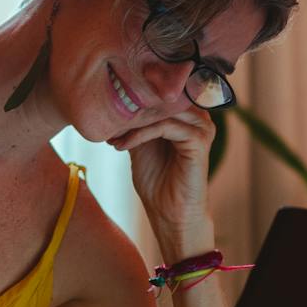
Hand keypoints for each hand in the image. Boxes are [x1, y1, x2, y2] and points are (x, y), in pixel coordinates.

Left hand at [112, 107, 215, 246]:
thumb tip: (115, 103)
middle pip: (161, 98)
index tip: (104, 111)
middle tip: (106, 119)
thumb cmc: (157, 182)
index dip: (131, 97)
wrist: (170, 214)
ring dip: (133, 121)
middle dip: (131, 108)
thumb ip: (135, 123)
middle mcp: (198, 117)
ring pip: (162, 111)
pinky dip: (139, 134)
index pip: (159, 92)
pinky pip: (165, 127)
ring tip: (113, 134)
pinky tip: (122, 146)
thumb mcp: (139, 145)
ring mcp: (201, 127)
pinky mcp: (199, 141)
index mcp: (186, 115)